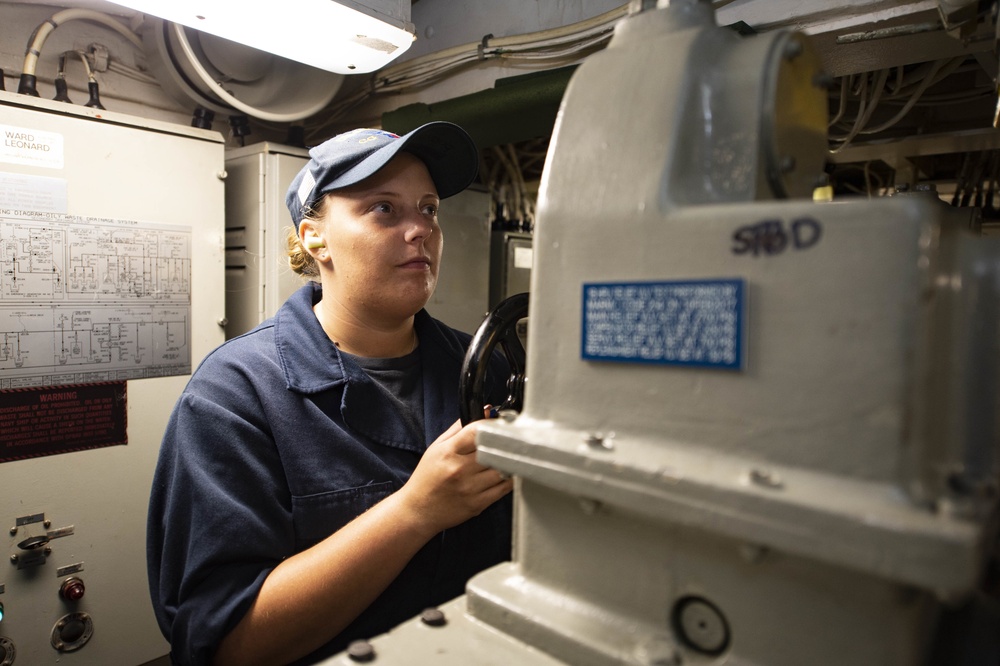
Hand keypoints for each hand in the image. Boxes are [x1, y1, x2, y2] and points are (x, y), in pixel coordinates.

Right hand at [398, 417, 512, 536]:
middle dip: (505, 442)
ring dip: (510, 461)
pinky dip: (510, 479)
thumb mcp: (437, 447)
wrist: (418, 510)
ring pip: (503, 469)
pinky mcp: (477, 504)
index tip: (501, 423)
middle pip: (494, 450)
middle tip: (511, 439)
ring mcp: (469, 488)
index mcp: (449, 452)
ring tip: (509, 457)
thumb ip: (460, 428)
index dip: (494, 424)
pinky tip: (506, 474)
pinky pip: (504, 489)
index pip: (477, 432)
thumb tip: (486, 411)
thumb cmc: (427, 477)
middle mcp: (459, 470)